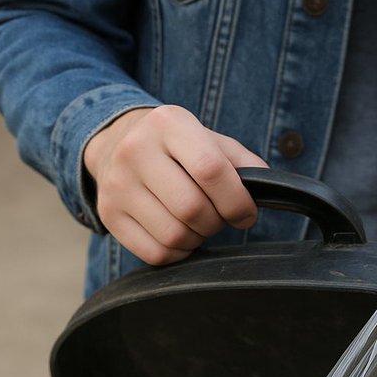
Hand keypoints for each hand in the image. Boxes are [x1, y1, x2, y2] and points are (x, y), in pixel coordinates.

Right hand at [83, 105, 267, 264]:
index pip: (211, 170)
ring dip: (197, 239)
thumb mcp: (210, 141)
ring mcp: (116, 184)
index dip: (237, 202)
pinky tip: (179, 235)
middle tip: (218, 217)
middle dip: (217, 223)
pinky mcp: (108, 214)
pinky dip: (177, 253)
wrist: (118, 144)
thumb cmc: (177, 149)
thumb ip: (244, 163)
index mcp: (168, 123)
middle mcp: (136, 149)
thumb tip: (268, 190)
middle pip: (192, 208)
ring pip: (174, 236)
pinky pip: (156, 254)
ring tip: (197, 224)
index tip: (245, 213)